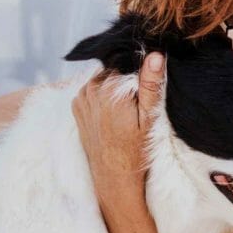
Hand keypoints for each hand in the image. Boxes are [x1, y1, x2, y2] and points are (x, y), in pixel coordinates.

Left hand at [71, 52, 165, 215]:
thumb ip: (150, 84)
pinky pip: (92, 89)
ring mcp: (81, 98)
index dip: (139, 68)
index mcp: (110, 89)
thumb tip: (155, 55)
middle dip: (126, 77)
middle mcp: (91, 90)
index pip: (126, 60)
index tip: (147, 84)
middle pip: (114, 68)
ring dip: (114, 85)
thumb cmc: (136, 150)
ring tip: (127, 108)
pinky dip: (103, 94)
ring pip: (103, 78)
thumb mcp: (150, 118)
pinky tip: (114, 111)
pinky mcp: (78, 106)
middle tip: (138, 100)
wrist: (114, 177)